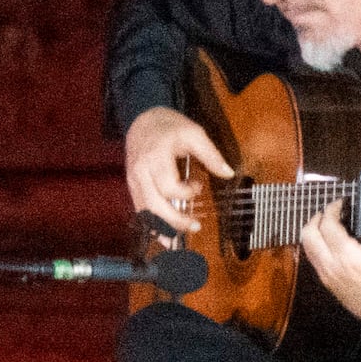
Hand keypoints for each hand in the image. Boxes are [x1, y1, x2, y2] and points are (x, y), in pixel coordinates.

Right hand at [123, 107, 233, 232]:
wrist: (142, 120)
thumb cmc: (169, 127)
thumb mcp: (194, 133)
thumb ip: (211, 154)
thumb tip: (228, 173)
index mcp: (156, 157)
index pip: (168, 186)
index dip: (186, 192)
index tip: (198, 185)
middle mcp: (141, 171)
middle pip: (155, 204)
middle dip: (175, 220)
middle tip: (195, 226)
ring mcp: (134, 181)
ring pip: (145, 211)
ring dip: (161, 228)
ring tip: (176, 241)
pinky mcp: (132, 187)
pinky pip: (140, 210)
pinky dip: (151, 225)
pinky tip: (162, 236)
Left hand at [297, 202, 360, 334]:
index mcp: (349, 257)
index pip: (328, 226)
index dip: (331, 209)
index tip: (340, 202)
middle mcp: (331, 266)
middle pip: (308, 234)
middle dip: (316, 217)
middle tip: (329, 211)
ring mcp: (326, 275)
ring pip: (306, 247)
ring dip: (313, 231)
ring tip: (327, 223)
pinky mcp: (326, 282)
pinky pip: (313, 258)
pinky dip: (316, 244)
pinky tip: (329, 240)